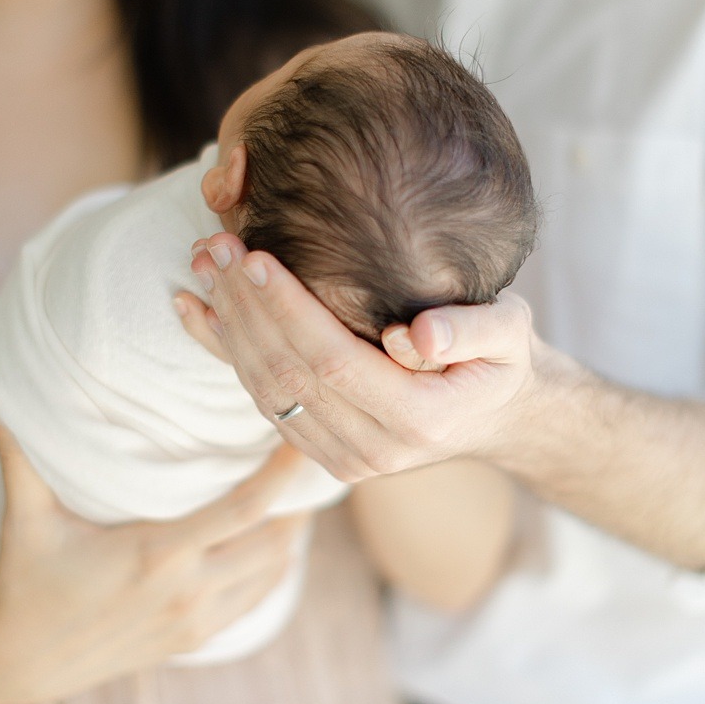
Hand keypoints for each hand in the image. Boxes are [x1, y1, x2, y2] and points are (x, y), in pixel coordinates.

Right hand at [0, 416, 309, 703]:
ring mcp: (195, 619)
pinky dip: (277, 567)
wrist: (22, 662)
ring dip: (294, 534)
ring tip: (301, 493)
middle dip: (301, 501)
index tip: (300, 441)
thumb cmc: (24, 581)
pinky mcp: (195, 638)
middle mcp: (187, 590)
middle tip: (312, 457)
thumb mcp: (25, 517)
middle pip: (276, 541)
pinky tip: (277, 541)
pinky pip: (257, 598)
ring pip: (275, 572)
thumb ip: (18, 455)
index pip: (244, 510)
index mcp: (156, 554)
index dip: (282, 476)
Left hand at [176, 231, 542, 481]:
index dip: (288, 309)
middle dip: (245, 306)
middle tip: (215, 246)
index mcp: (418, 421)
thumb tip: (416, 334)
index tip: (254, 258)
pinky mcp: (317, 449)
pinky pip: (260, 398)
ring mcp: (339, 457)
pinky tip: (193, 308)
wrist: (498, 417)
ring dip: (227, 322)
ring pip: (265, 387)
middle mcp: (371, 450)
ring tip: (203, 262)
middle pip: (288, 373)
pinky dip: (224, 350)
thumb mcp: (511, 334)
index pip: (333, 360)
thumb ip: (474, 330)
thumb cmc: (502, 359)